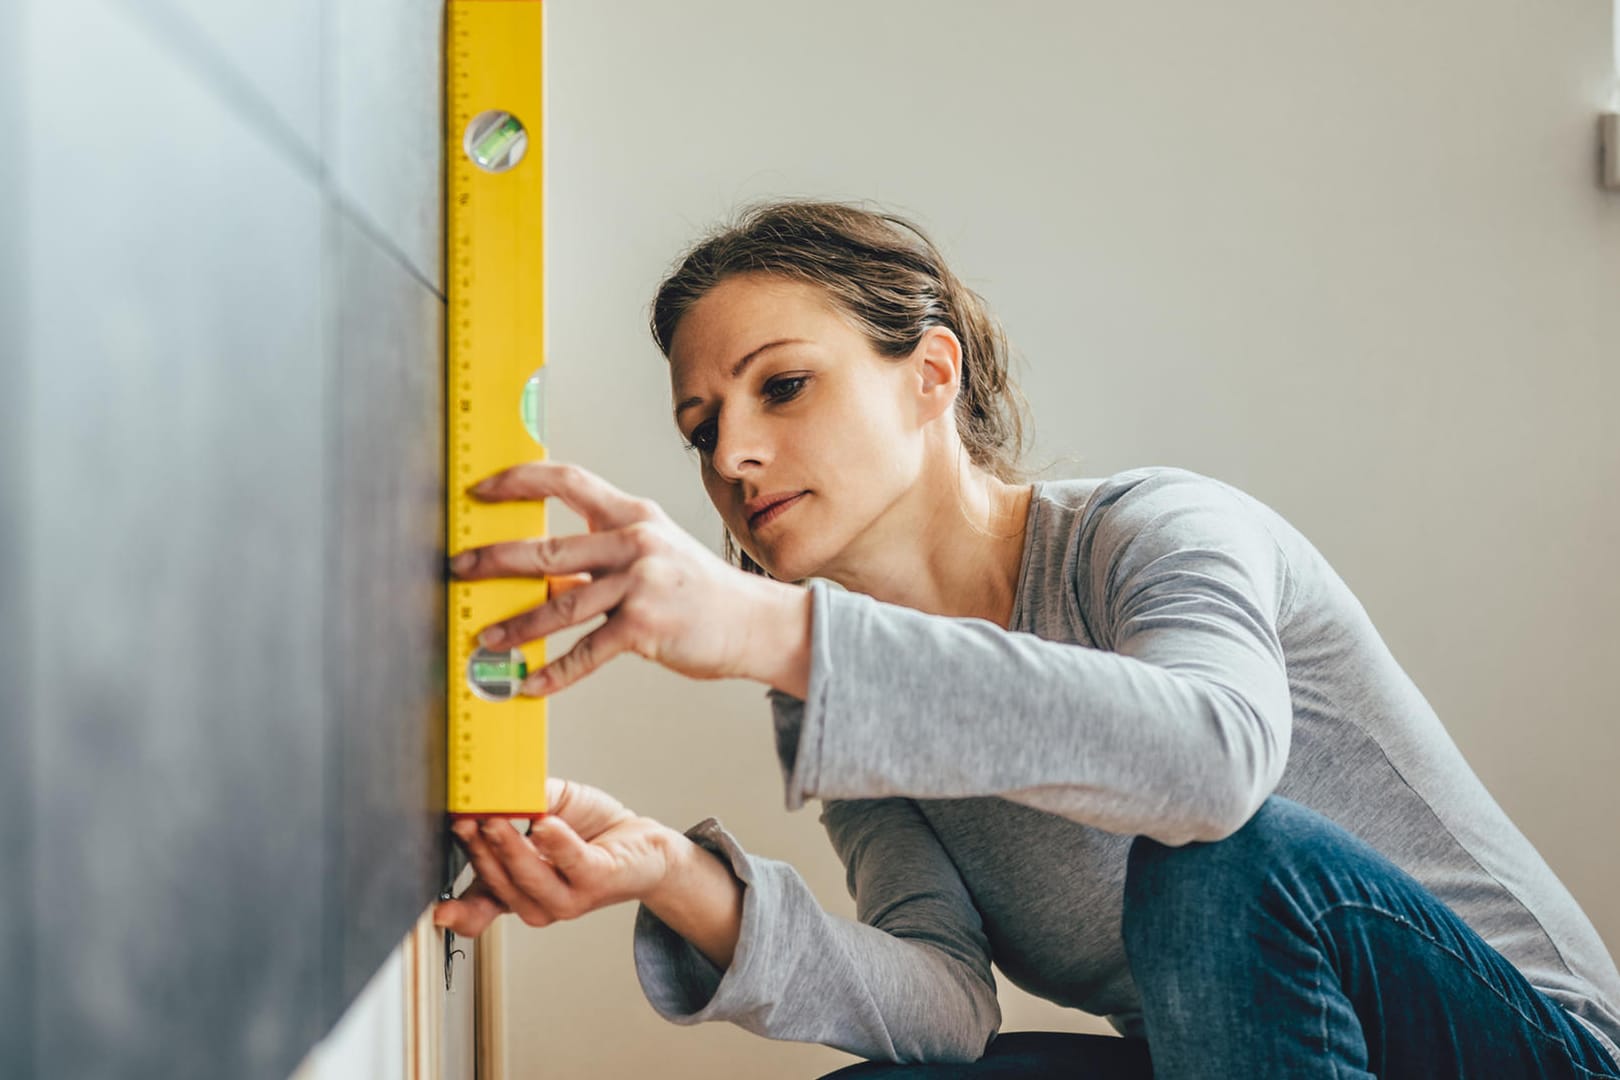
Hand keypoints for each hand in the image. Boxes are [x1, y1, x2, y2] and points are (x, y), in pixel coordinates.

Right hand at [433, 775, 674, 936]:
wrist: (638, 842)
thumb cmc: (586, 830)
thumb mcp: (541, 812)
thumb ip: (515, 804)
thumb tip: (490, 788)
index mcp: (513, 887)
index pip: (477, 908)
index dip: (457, 913)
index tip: (437, 911)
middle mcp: (536, 901)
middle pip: (497, 882)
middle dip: (478, 850)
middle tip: (466, 819)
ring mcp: (566, 897)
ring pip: (528, 878)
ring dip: (510, 847)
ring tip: (496, 818)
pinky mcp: (596, 882)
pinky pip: (572, 863)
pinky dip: (556, 843)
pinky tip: (545, 824)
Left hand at [448, 459, 794, 695]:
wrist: (754, 623)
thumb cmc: (698, 592)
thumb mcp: (655, 554)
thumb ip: (604, 554)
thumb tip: (542, 572)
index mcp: (634, 514)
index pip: (567, 481)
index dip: (518, 480)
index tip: (481, 489)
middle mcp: (635, 542)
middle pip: (549, 548)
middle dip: (495, 560)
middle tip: (459, 568)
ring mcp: (640, 584)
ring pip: (560, 606)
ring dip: (517, 626)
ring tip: (487, 639)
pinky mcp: (645, 627)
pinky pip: (587, 652)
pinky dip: (554, 672)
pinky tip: (529, 683)